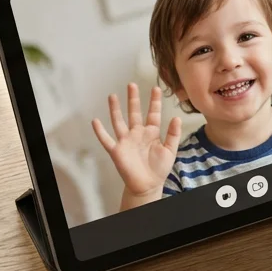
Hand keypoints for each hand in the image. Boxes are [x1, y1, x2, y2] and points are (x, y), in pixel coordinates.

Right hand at [92, 84, 182, 206]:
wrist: (148, 185)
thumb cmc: (159, 168)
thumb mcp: (170, 150)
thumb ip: (173, 134)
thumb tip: (176, 117)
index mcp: (151, 133)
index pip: (153, 113)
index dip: (154, 102)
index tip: (156, 88)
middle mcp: (137, 134)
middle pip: (134, 113)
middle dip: (133, 99)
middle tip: (131, 85)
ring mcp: (126, 141)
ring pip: (119, 122)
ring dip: (115, 109)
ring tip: (112, 96)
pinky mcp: (117, 151)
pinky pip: (107, 140)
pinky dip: (100, 131)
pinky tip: (95, 121)